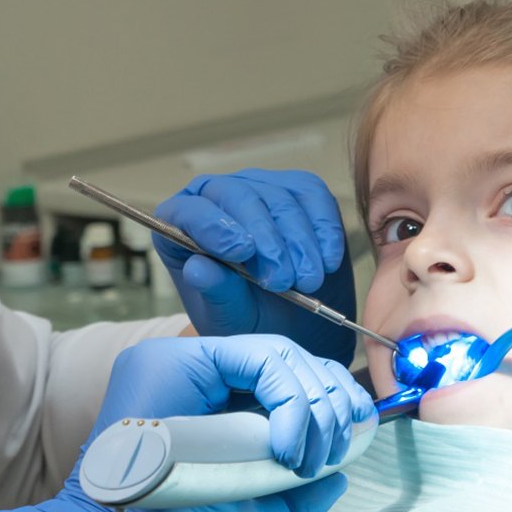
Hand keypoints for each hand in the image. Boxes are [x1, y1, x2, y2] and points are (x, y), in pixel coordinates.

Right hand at [0, 335, 374, 511]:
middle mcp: (196, 371)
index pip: (283, 374)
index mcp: (211, 399)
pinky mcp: (176, 360)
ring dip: (314, 406)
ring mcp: (182, 360)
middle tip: (337, 448)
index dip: (328, 397)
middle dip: (330, 399)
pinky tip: (286, 448)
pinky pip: (258, 360)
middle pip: (287, 357)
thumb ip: (295, 498)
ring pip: (279, 354)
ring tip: (308, 458)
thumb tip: (339, 478)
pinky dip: (290, 402)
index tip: (355, 435)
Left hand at [154, 169, 356, 364]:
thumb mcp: (229, 318)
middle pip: (239, 197)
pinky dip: (325, 229)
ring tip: (309, 281)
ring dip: (300, 242)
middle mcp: (218, 197)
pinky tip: (328, 260)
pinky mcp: (300, 191)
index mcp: (183, 225)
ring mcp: (260, 189)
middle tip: (284, 280)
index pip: (190, 212)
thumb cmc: (249, 318)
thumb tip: (198, 269)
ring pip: (280, 198)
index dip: (214, 227)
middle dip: (267, 239)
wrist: (291, 323)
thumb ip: (216, 293)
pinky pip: (314, 195)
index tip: (242, 253)